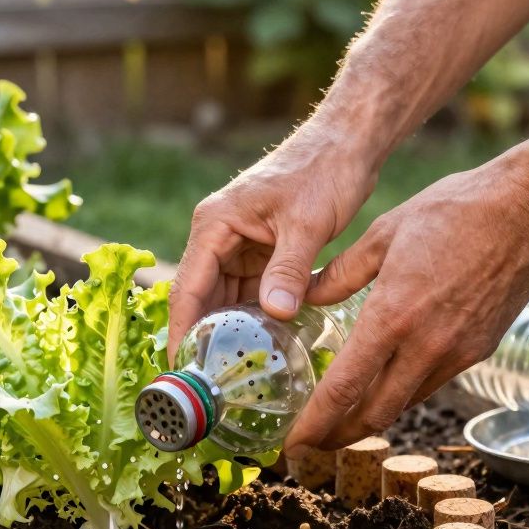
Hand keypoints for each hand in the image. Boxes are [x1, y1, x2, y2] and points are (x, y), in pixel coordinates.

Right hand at [168, 118, 378, 364]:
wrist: (347, 143)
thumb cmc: (323, 169)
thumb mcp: (307, 223)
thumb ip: (288, 269)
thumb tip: (273, 314)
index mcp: (214, 224)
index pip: (188, 288)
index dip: (182, 332)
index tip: (181, 371)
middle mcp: (218, 237)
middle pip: (202, 299)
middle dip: (205, 339)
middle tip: (212, 385)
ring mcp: (238, 245)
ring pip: (226, 300)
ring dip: (232, 332)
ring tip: (236, 375)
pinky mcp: (261, 252)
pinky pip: (250, 293)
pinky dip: (256, 318)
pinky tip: (265, 347)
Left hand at [284, 160, 528, 455]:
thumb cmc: (454, 211)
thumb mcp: (384, 233)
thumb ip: (340, 274)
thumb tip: (304, 296)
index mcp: (393, 316)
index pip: (344, 389)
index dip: (314, 423)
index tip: (292, 442)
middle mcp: (425, 345)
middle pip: (373, 414)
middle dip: (337, 437)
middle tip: (309, 443)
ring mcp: (456, 353)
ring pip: (403, 404)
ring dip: (368, 420)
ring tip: (339, 422)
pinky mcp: (478, 351)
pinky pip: (429, 384)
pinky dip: (400, 395)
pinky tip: (382, 387)